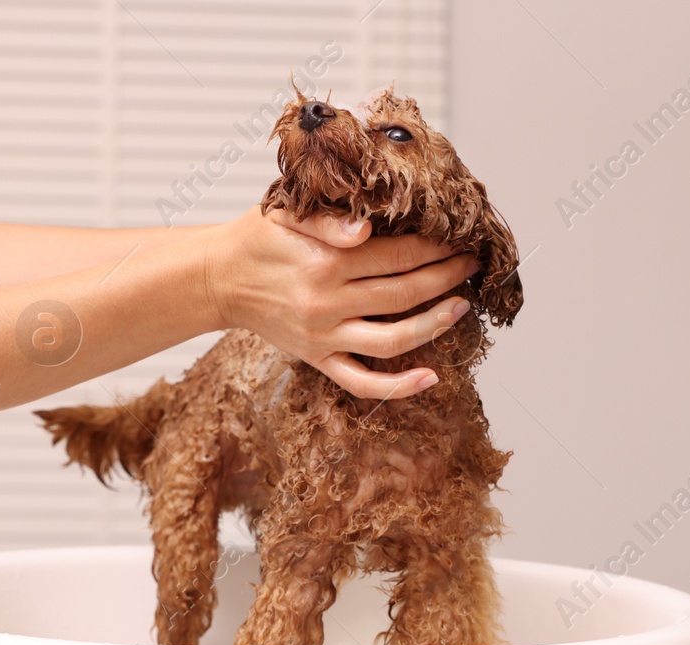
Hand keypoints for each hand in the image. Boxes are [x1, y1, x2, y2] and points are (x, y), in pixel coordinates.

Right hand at [202, 207, 478, 398]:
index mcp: (326, 262)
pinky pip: (362, 383)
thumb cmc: (257, 239)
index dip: (435, 246)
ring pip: (393, 340)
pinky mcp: (318, 359)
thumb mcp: (287, 212)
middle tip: (471, 264)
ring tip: (461, 306)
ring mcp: (324, 337)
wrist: (218, 279)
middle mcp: (328, 303)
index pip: (399, 254)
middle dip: (446, 277)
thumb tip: (367, 228)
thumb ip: (328, 219)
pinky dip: (398, 387)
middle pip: (404, 293)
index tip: (458, 237)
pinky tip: (430, 377)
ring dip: (435, 325)